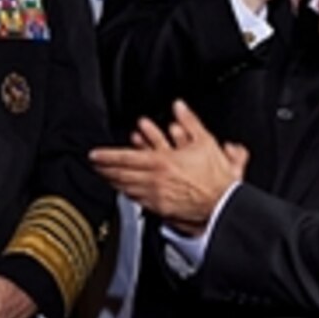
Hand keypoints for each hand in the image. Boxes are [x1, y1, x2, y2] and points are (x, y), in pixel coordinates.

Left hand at [90, 101, 248, 234]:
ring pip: (127, 188)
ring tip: (104, 177)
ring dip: (113, 182)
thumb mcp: (205, 142)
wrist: (224, 206)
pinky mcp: (161, 210)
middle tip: (94, 166)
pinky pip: (138, 201)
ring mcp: (156, 197)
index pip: (125, 158)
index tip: (94, 155)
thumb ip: (190, 122)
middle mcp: (154, 181)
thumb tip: (180, 107)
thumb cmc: (217, 179)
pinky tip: (123, 192)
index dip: (107, 156)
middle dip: (105, 170)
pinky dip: (127, 194)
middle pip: (121, 175)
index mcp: (161, 163)